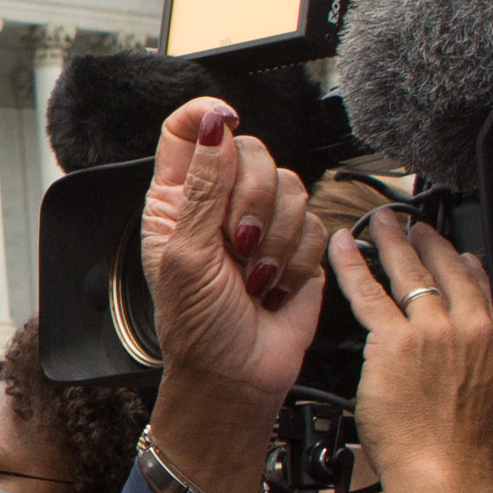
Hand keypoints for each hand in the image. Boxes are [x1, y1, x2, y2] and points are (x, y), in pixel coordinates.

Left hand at [138, 96, 327, 407]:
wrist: (237, 375)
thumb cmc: (197, 325)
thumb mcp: (185, 253)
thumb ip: (202, 187)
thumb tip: (211, 126)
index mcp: (177, 199)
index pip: (186, 133)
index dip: (206, 117)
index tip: (225, 121)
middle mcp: (220, 203)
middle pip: (253, 152)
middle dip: (252, 200)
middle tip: (237, 245)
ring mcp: (262, 222)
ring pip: (292, 187)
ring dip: (275, 239)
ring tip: (253, 277)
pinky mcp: (299, 246)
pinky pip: (316, 225)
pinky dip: (297, 260)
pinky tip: (274, 287)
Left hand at [325, 209, 492, 483]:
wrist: (445, 470)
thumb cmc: (462, 448)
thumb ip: (481, 365)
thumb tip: (468, 356)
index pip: (483, 286)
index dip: (465, 261)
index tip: (456, 249)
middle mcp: (470, 329)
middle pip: (448, 269)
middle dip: (429, 241)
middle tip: (415, 225)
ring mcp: (432, 331)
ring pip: (409, 273)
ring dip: (393, 241)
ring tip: (382, 223)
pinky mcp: (394, 340)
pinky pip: (367, 292)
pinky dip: (352, 264)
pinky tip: (342, 245)